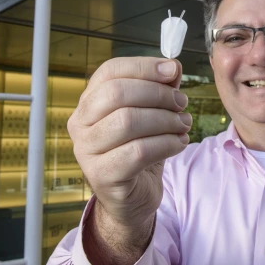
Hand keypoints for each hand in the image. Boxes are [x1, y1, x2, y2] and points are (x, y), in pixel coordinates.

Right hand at [68, 57, 190, 229]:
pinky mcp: (102, 175)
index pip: (110, 71)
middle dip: (157, 94)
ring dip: (165, 120)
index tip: (172, 71)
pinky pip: (138, 152)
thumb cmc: (138, 151)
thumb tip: (172, 66)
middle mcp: (80, 124)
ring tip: (183, 125)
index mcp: (89, 102)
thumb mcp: (151, 114)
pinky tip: (179, 143)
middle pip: (117, 93)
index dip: (143, 66)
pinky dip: (166, 144)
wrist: (132, 197)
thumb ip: (159, 89)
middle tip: (181, 103)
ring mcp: (87, 151)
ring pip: (128, 121)